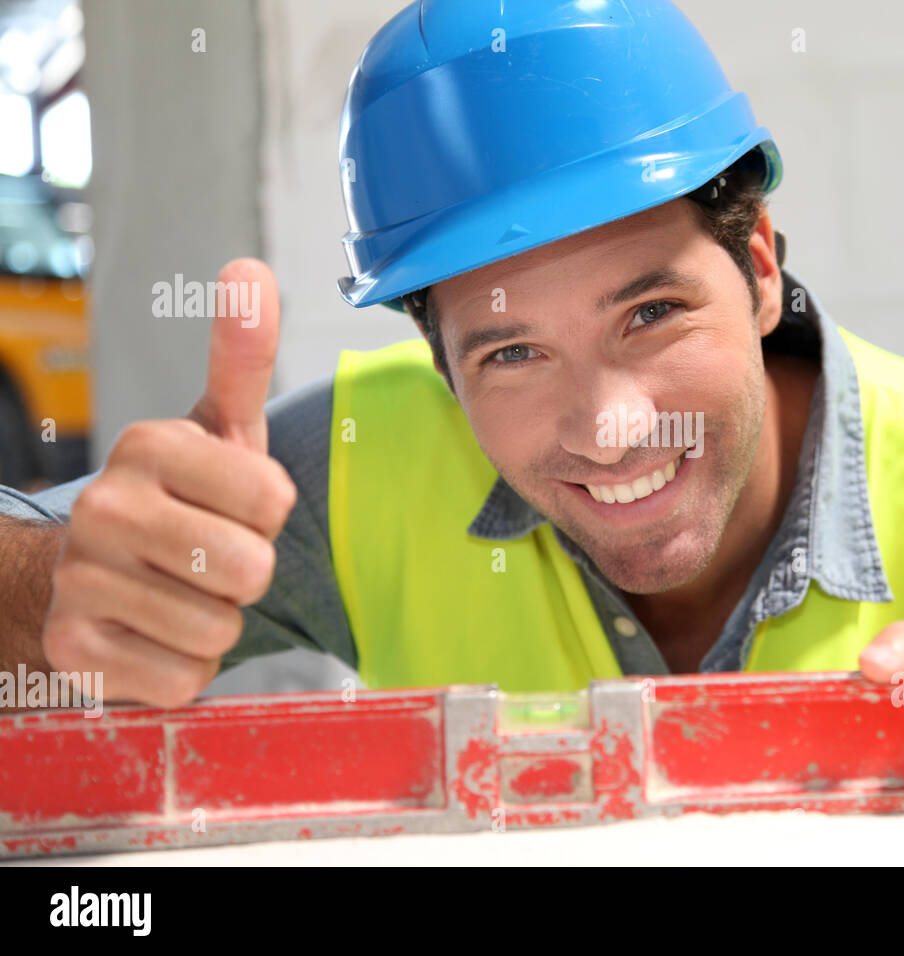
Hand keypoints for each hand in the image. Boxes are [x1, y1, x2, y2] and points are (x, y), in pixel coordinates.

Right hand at [42, 258, 295, 708]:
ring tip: (178, 594)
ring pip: (220, 631)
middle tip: (206, 557)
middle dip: (244, 574)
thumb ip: (241, 357)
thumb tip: (250, 270)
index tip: (230, 508)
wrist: (81, 576)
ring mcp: (82, 581)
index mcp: (149, 446)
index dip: (265, 515)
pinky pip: (185, 679)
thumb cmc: (178, 500)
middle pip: (250, 569)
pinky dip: (183, 669)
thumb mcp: (216, 429)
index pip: (273, 500)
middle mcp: (104, 507)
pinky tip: (151, 635)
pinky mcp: (75, 652)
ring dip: (215, 623)